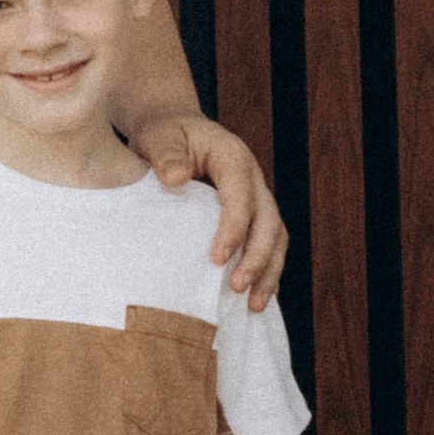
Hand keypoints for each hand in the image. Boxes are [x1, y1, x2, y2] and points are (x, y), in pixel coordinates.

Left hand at [130, 112, 287, 308]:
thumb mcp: (157, 136)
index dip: (234, 227)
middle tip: (237, 288)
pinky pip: (267, 244)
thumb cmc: (163, 134)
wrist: (172, 129)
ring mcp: (255, 197)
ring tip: (253, 305)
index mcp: (232, 157)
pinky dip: (264, 270)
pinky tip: (254, 298)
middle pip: (268, 220)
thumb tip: (176, 178)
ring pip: (275, 236)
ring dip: (268, 271)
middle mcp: (252, 178)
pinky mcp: (251, 215)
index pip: (241, 194)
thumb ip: (165, 154)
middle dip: (257, 257)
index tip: (217, 258)